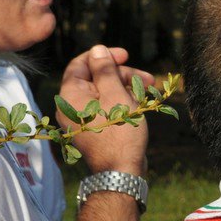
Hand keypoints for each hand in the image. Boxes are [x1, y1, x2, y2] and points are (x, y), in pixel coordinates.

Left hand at [60, 44, 153, 174]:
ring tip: (149, 91)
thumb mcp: (116, 94)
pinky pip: (104, 106)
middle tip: (148, 79)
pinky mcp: (92, 128)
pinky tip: (139, 104)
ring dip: (125, 88)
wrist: (121, 171)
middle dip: (122, 75)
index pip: (81, 63)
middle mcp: (70, 105)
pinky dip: (120, 101)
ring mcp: (80, 118)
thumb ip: (105, 70)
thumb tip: (97, 50)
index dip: (104, 56)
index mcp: (70, 94)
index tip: (126, 55)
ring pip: (102, 92)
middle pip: (95, 78)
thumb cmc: (119, 131)